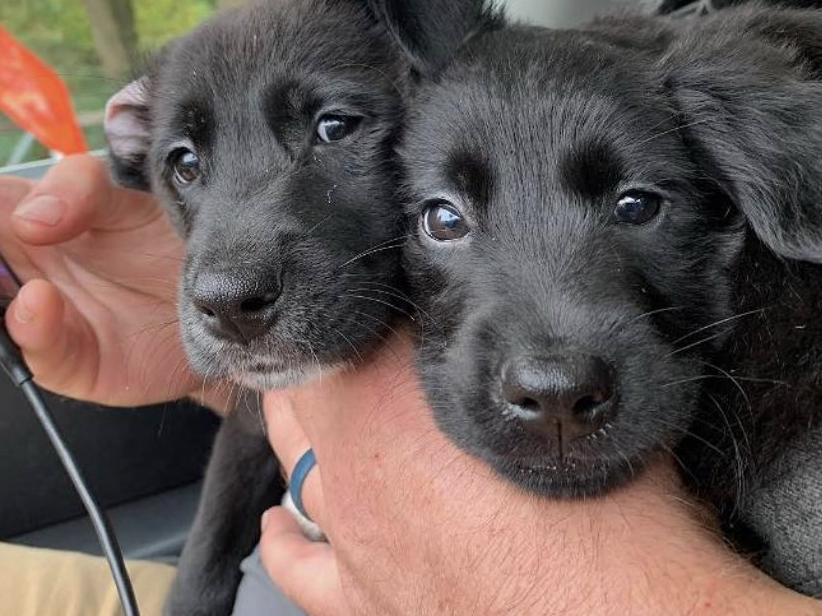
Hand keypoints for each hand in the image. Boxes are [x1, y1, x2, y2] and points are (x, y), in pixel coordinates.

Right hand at [0, 156, 220, 407]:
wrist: (224, 295)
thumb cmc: (169, 236)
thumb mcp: (127, 192)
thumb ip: (79, 188)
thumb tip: (29, 216)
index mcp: (18, 214)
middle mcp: (20, 270)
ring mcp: (43, 318)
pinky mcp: (76, 361)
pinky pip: (41, 352)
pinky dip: (33, 330)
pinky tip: (35, 302)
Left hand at [260, 333, 821, 615]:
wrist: (609, 613)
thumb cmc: (598, 514)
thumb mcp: (540, 396)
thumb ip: (490, 349)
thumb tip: (475, 322)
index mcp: (387, 399)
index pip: (343, 329)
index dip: (359, 308)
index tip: (381, 304)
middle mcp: (356, 464)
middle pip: (306, 393)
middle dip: (321, 364)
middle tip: (344, 349)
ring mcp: (353, 534)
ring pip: (298, 465)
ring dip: (300, 435)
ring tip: (305, 416)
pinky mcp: (360, 596)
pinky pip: (299, 565)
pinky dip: (284, 540)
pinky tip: (279, 525)